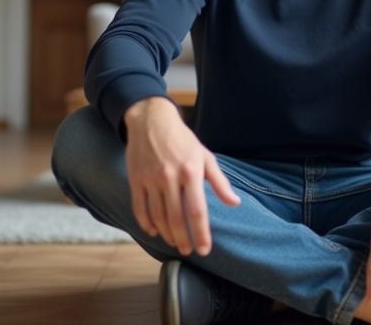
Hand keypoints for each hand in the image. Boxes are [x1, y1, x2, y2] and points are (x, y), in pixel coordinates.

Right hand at [123, 96, 240, 255]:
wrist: (151, 119)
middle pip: (177, 218)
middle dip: (183, 240)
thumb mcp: (205, 156)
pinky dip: (146, 224)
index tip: (204, 249)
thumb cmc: (182, 139)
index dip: (201, 234)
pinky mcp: (135, 179)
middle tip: (189, 251)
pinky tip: (154, 232)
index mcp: (192, 171)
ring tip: (174, 243)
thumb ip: (219, 181)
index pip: (198, 211)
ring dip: (167, 234)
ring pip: (158, 217)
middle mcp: (171, 177)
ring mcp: (151, 179)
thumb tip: (235, 203)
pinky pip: (139, 208)